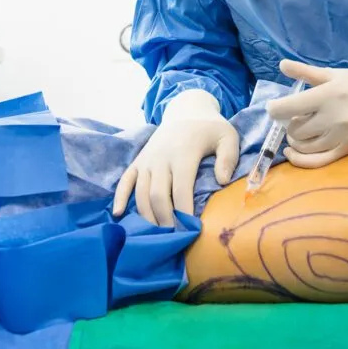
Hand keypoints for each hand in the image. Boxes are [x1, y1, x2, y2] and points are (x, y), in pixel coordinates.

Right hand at [113, 90, 238, 226]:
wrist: (186, 109)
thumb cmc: (210, 128)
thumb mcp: (227, 136)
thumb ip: (228, 158)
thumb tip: (222, 181)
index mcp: (184, 153)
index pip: (181, 191)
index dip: (185, 214)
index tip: (191, 231)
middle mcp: (161, 158)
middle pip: (158, 197)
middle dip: (166, 221)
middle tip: (175, 239)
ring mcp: (147, 159)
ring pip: (141, 194)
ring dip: (148, 217)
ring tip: (158, 234)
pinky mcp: (138, 160)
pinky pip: (125, 180)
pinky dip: (120, 197)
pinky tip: (119, 214)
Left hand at [267, 60, 347, 168]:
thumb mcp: (334, 74)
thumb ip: (306, 71)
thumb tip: (281, 64)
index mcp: (329, 94)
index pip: (292, 106)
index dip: (276, 109)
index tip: (272, 108)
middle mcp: (335, 117)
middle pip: (296, 129)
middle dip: (289, 124)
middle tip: (294, 118)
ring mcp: (341, 136)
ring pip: (304, 146)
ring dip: (295, 140)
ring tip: (298, 132)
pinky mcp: (347, 150)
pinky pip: (317, 161)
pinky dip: (300, 160)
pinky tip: (292, 154)